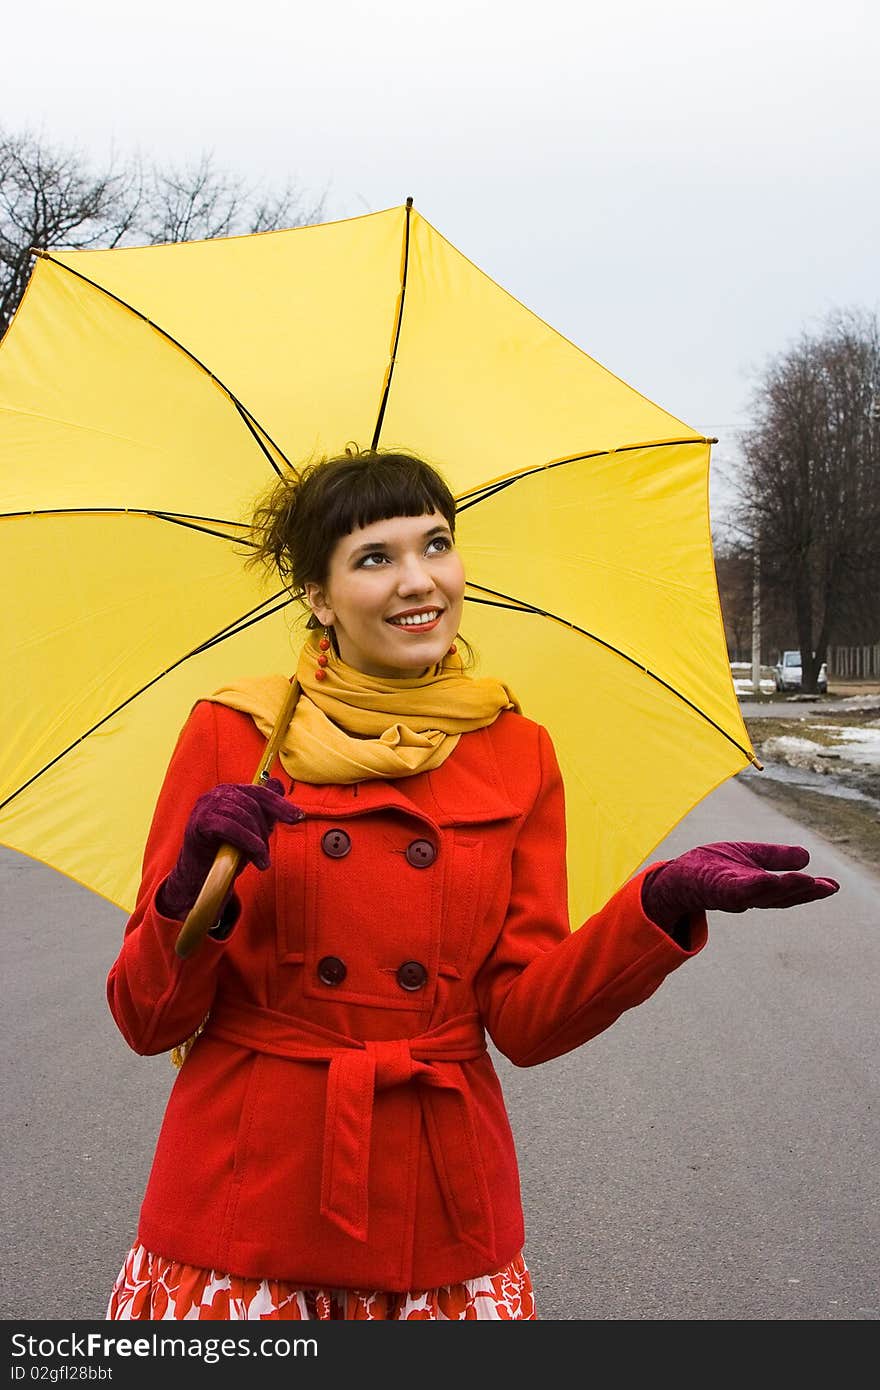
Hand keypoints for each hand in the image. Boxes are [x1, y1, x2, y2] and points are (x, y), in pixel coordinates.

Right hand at [156, 778, 304, 919]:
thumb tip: (279, 786)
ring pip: (242, 816)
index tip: (298, 817)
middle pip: (252, 804)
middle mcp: (217, 794)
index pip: (260, 791)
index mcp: (231, 792)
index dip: (280, 804)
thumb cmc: (226, 851)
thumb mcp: (251, 831)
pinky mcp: (198, 823)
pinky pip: (229, 827)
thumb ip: (264, 812)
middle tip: (266, 855)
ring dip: (257, 842)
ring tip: (262, 861)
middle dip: (264, 830)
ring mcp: (205, 806)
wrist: (199, 876)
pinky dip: (246, 841)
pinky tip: (254, 856)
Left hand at [641, 841, 839, 931]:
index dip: (810, 890)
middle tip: (829, 887)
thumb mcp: (749, 857)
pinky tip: (770, 879)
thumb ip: (775, 858)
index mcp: (759, 888)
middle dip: (805, 892)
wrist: (677, 875)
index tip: (833, 886)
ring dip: (786, 889)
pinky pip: (737, 890)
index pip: (788, 891)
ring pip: (763, 894)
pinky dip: (754, 886)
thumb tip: (807, 857)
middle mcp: (749, 896)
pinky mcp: (716, 889)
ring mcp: (733, 895)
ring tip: (809, 882)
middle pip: (781, 896)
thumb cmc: (711, 866)